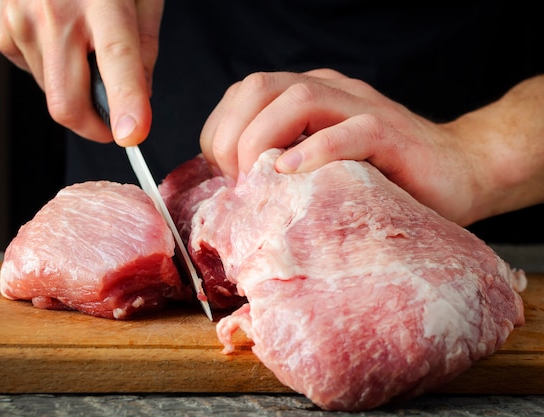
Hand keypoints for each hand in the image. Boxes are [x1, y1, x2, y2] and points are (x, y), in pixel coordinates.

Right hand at [0, 0, 163, 144]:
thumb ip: (144, 47)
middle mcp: (54, 13)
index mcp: (100, 0)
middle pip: (67, 104)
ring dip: (74, 89)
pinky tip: (58, 37)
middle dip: (94, 127)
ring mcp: (20, 23)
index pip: (117, 60)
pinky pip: (31, 73)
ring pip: (51, 93)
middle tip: (115, 122)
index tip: (131, 135)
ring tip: (83, 48)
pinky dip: (51, 70)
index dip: (126, 102)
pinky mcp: (0, 31)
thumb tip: (141, 98)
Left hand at [200, 70, 543, 225]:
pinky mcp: (392, 134)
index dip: (219, 131)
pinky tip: (293, 172)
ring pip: (300, 98)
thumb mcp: (319, 169)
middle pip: (260, 87)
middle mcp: (330, 92)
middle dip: (233, 135)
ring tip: (258, 181)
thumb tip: (231, 193)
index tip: (223, 176)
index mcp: (306, 96)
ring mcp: (362, 108)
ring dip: (263, 139)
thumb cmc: (381, 178)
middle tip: (236, 182)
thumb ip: (281, 166)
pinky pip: (352, 131)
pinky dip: (317, 150)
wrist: (458, 173)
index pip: (242, 94)